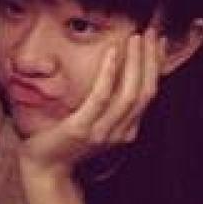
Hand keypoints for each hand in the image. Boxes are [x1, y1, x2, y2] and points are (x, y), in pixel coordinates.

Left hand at [20, 28, 163, 179]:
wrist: (44, 169)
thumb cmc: (64, 143)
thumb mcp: (93, 125)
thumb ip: (107, 109)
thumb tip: (114, 77)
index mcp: (125, 131)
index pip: (148, 95)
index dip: (155, 68)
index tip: (158, 44)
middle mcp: (119, 133)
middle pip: (145, 92)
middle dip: (151, 61)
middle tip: (151, 34)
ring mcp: (102, 132)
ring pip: (129, 93)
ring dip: (136, 63)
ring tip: (136, 39)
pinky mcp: (82, 129)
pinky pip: (100, 97)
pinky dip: (109, 73)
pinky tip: (111, 53)